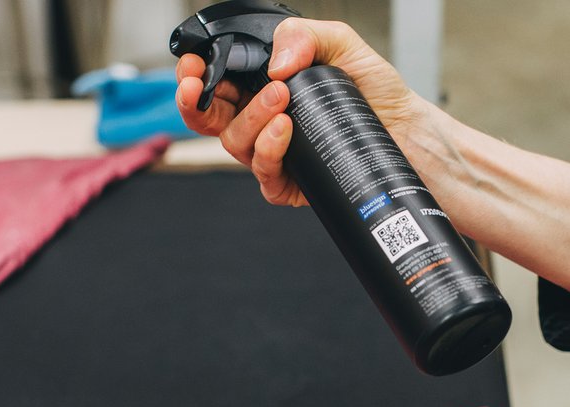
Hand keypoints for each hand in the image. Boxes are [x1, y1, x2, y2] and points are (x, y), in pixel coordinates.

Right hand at [175, 18, 425, 206]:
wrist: (404, 129)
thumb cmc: (371, 91)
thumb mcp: (340, 44)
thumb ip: (303, 35)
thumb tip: (276, 64)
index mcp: (261, 89)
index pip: (214, 85)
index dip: (194, 78)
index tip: (191, 68)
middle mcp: (259, 123)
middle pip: (208, 119)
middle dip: (194, 103)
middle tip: (200, 84)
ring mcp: (271, 154)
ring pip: (234, 143)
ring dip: (250, 118)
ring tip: (280, 97)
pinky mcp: (287, 182)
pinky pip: (262, 173)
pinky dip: (269, 149)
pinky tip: (285, 128)